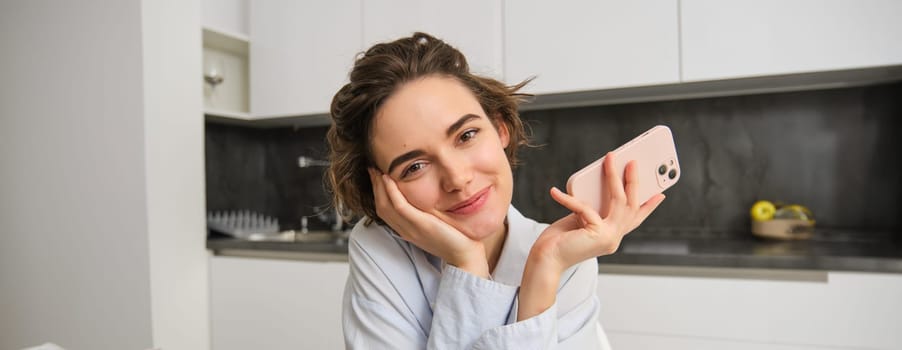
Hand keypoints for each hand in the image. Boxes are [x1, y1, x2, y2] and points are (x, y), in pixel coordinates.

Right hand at [368, 168, 488, 276]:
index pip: (384, 211)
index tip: (377, 176)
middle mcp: (405, 230)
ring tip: (376, 170)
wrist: (464, 256)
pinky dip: (391, 192)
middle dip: (375, 186)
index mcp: (407, 230)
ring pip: (386, 206)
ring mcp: (411, 228)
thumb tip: (425, 199)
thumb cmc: (454, 239)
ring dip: (379, 186)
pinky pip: (400, 206)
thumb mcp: (435, 225)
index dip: (378, 192)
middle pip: (381, 206)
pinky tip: (389, 178)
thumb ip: (426, 214)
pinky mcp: (421, 225)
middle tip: (372, 169)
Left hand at [517, 153, 664, 320]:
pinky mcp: (597, 234)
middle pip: (631, 206)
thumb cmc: (558, 241)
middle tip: (632, 162)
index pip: (634, 220)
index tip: (660, 194)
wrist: (545, 261)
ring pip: (619, 202)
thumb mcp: (579, 220)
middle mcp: (613, 239)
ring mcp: (608, 238)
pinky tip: (555, 192)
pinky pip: (586, 208)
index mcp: (611, 236)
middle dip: (633, 182)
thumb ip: (592, 208)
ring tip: (609, 160)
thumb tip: (597, 186)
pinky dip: (569, 198)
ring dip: (614, 177)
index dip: (649, 207)